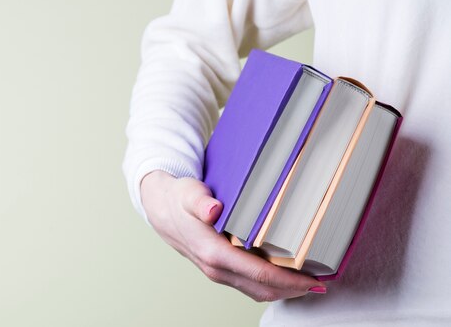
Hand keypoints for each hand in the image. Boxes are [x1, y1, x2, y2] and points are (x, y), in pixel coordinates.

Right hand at [140, 171, 326, 300]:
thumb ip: (201, 202)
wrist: (161, 208)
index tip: (313, 279)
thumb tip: (213, 209)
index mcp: (214, 253)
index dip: (289, 280)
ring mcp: (218, 272)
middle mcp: (217, 269)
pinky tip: (284, 275)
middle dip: (293, 289)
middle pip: (262, 289)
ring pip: (256, 290)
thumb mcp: (189, 193)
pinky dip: (270, 284)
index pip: (259, 274)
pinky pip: (248, 284)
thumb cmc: (179, 199)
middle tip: (321, 282)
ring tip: (308, 281)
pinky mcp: (220, 269)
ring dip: (283, 290)